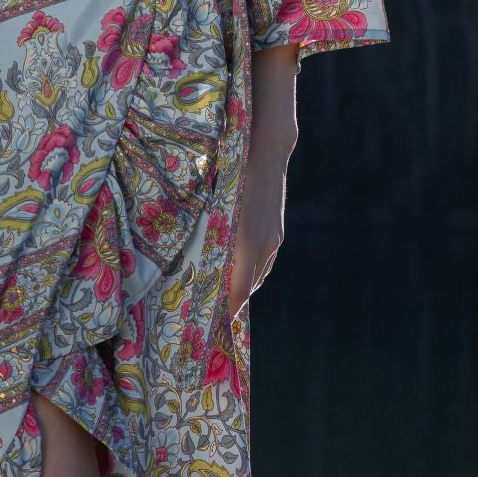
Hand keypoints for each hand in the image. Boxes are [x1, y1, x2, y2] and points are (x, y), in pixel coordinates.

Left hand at [225, 145, 289, 317]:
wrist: (268, 152)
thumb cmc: (234, 174)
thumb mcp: (218, 208)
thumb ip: (213, 237)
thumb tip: (200, 262)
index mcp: (248, 243)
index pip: (240, 290)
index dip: (229, 308)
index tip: (217, 324)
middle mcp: (265, 245)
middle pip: (250, 286)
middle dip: (234, 301)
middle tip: (214, 311)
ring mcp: (274, 237)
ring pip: (259, 274)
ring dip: (244, 286)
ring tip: (226, 295)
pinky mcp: (277, 230)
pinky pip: (265, 261)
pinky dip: (252, 271)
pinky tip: (241, 270)